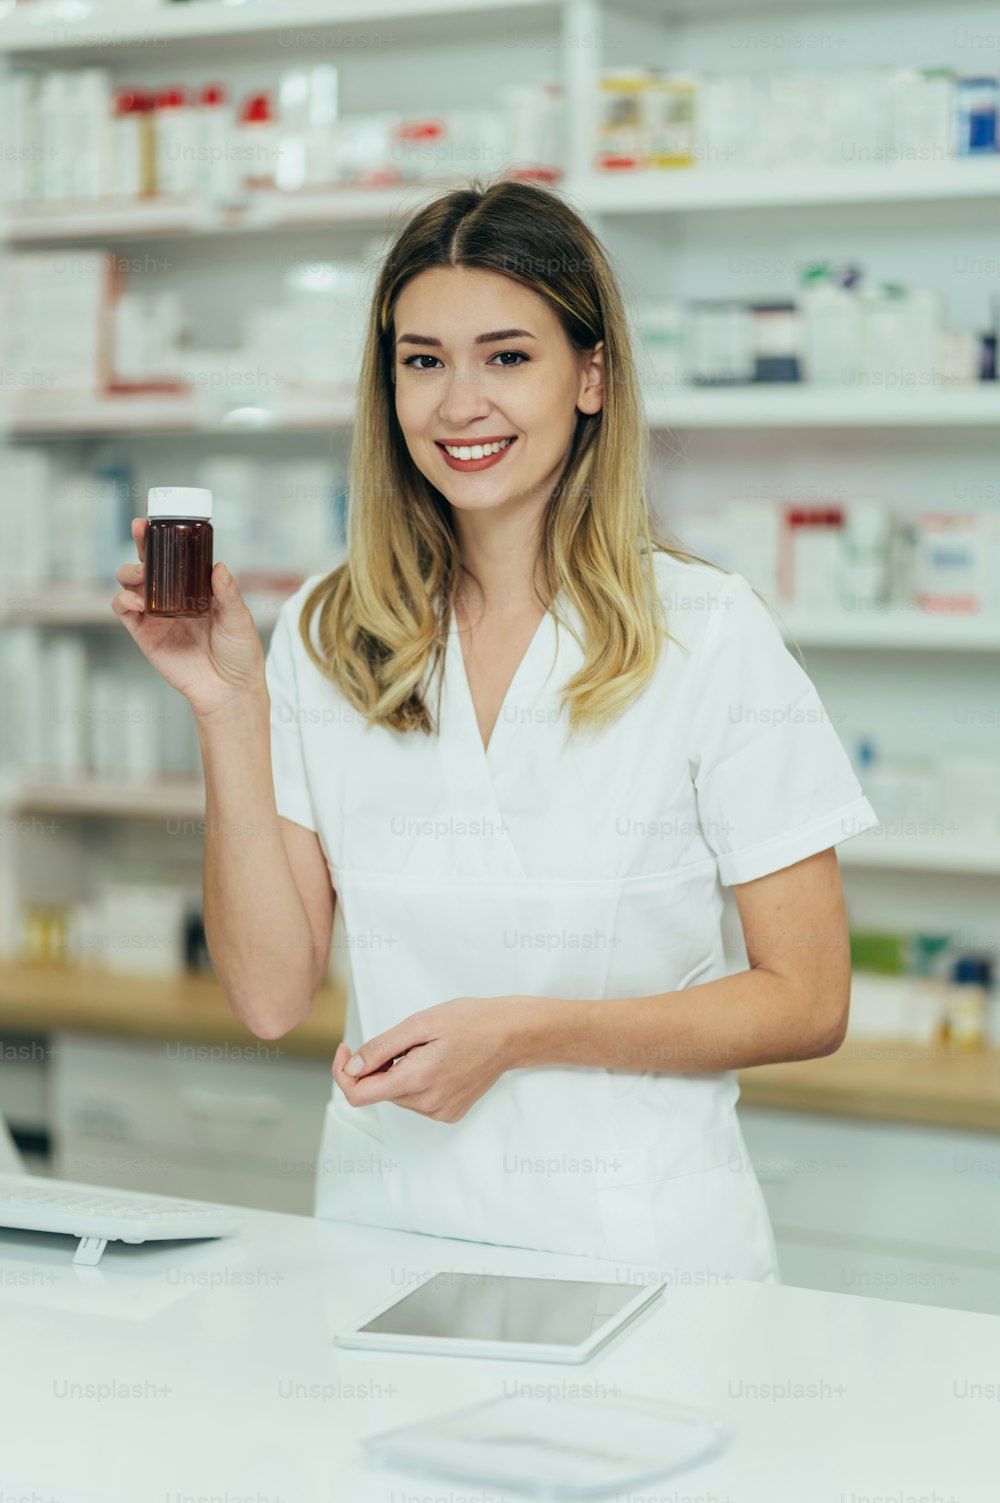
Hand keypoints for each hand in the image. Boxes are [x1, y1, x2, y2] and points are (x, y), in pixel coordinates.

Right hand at [111, 517, 266, 721]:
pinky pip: (124, 611)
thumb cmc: (240, 654)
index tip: (155, 515)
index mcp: (196, 588)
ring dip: (130, 572)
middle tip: (142, 531)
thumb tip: (219, 566)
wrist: (230, 690)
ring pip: (130, 583)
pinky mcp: (145, 635)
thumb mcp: (240, 618)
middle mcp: (173, 598)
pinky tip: (135, 600)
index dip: (163, 536)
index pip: (176, 556)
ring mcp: (157, 615)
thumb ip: (227, 593)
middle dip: (142, 544)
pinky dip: (123, 600)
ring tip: (141, 575)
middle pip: (149, 563)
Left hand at [331, 997, 532, 1123]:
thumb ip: (381, 1048)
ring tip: (427, 1049)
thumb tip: (351, 1069)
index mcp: (416, 1080)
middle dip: (379, 1066)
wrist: (511, 1035)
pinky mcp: (449, 1113)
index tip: (348, 1050)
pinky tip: (438, 1063)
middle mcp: (426, 1104)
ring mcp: (440, 1112)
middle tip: (405, 1040)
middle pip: (379, 1091)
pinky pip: (417, 1100)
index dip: (344, 1072)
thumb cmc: (469, 1021)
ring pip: (397, 1095)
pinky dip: (417, 1082)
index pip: (358, 1095)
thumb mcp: (420, 1023)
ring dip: (399, 1073)